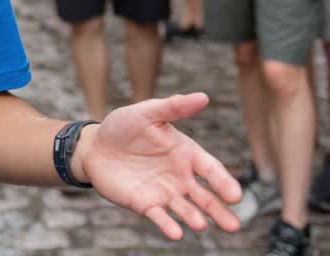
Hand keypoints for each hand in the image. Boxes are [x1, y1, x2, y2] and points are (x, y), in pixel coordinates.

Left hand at [73, 93, 241, 239]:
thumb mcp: (147, 112)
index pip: (210, 169)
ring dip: (195, 218)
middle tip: (234, 225)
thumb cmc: (123, 126)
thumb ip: (173, 107)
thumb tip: (203, 96)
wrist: (95, 146)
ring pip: (185, 209)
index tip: (235, 195)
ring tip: (202, 226)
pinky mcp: (145, 203)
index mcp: (186, 153)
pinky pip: (159, 216)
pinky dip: (167, 225)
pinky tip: (175, 233)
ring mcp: (164, 192)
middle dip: (219, 210)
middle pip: (204, 196)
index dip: (223, 182)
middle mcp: (180, 176)